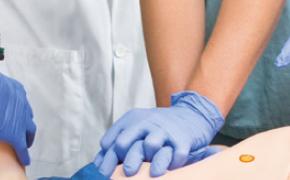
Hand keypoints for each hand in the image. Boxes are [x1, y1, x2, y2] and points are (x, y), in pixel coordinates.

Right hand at [0, 56, 35, 166]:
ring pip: (28, 132)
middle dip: (26, 126)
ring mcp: (21, 119)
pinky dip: (23, 154)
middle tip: (24, 133)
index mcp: (16, 91)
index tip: (16, 117)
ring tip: (24, 145)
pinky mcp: (16, 133)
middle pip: (28, 118)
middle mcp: (22, 104)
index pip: (21, 105)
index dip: (19, 113)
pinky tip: (24, 160)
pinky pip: (22, 147)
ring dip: (26, 138)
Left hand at [95, 91, 224, 176]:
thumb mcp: (137, 127)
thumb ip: (118, 141)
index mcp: (133, 120)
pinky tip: (169, 169)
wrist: (191, 115)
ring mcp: (165, 130)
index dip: (107, 160)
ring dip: (148, 161)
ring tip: (150, 173)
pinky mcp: (183, 140)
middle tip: (127, 173)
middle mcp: (147, 123)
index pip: (113, 141)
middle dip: (124, 160)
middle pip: (126, 142)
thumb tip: (98, 162)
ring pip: (150, 146)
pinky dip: (171, 164)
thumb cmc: (158, 128)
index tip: (105, 174)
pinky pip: (176, 154)